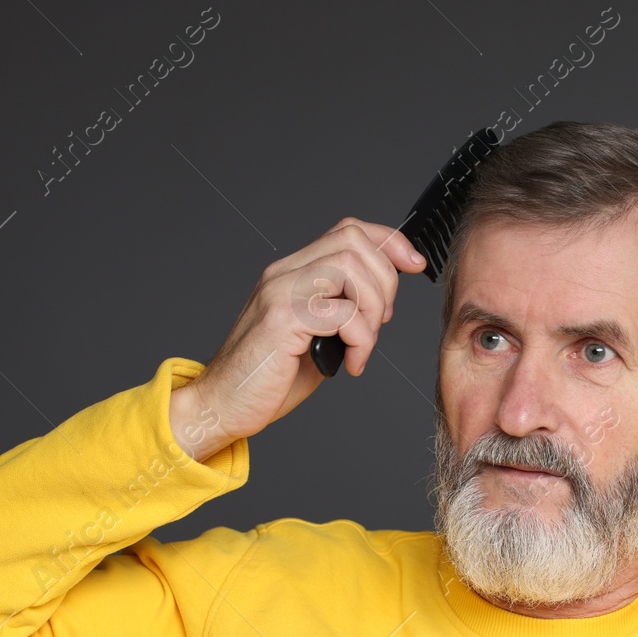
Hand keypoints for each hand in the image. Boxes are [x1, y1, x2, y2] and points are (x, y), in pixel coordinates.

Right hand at [169, 216, 426, 459]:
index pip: (349, 231)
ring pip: (350, 267)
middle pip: (354, 241)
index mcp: (294, 273)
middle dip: (385, 282)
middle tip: (380, 323)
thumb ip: (340, 313)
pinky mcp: (282, 318)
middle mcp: (285, 273)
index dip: (389, 242)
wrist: (222, 405)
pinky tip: (351, 365)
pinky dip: (361, 340)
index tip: (415, 264)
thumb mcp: (313, 337)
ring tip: (363, 345)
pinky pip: (342, 312)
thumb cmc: (266, 379)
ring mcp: (281, 292)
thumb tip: (380, 305)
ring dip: (372, 309)